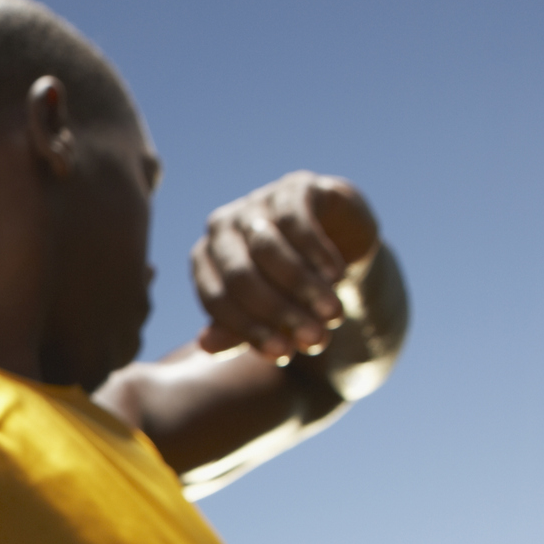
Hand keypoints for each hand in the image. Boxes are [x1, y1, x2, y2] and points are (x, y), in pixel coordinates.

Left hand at [192, 171, 379, 364]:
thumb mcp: (266, 317)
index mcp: (205, 260)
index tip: (284, 355)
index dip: (249, 330)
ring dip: (303, 287)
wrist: (337, 251)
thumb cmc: (290, 291)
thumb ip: (237, 331)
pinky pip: (299, 222)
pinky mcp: (293, 188)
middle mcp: (222, 228)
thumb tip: (206, 345)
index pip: (216, 298)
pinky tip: (337, 276)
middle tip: (315, 340)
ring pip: (269, 250)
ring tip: (332, 315)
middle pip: (240, 276)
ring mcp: (256, 202)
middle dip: (279, 313)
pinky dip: (318, 254)